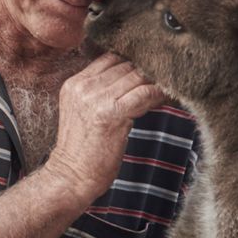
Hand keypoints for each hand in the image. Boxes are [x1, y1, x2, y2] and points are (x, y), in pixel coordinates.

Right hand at [43, 53, 165, 205]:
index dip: (131, 64)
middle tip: (163, 82)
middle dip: (145, 73)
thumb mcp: (82, 113)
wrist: (71, 178)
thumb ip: (99, 93)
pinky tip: (165, 101)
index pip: (109, 59)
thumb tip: (134, 79)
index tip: (146, 74)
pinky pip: (144, 93)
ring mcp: (96, 98)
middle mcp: (83, 87)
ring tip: (165, 93)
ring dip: (154, 83)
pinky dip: (158, 95)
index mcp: (74, 84)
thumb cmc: (82, 151)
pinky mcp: (112, 113)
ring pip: (136, 76)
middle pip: (124, 65)